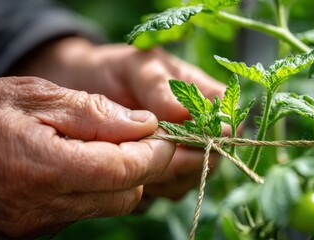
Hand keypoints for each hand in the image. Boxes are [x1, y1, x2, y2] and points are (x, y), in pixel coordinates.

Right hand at [0, 77, 174, 238]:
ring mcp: (40, 224)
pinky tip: (82, 164)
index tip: (163, 133)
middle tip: (137, 136)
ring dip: (121, 177)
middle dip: (143, 166)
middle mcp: (45, 207)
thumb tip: (145, 125)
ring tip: (106, 146)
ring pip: (111, 205)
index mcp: (45, 169)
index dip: (155, 152)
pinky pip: (86, 210)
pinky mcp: (37, 229)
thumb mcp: (36, 96)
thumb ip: (94, 112)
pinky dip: (97, 188)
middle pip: (127, 195)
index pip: (125, 171)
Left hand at [10, 37, 227, 199]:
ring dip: (165, 176)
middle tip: (151, 151)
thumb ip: (158, 86)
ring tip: (133, 157)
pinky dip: (151, 188)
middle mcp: (197, 130)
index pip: (229, 121)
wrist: (84, 87)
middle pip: (212, 157)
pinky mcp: (162, 175)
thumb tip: (183, 112)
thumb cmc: (114, 71)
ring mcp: (181, 156)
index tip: (184, 135)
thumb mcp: (135, 67)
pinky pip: (168, 192)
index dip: (215, 133)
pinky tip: (127, 173)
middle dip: (183, 160)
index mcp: (203, 97)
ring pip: (190, 179)